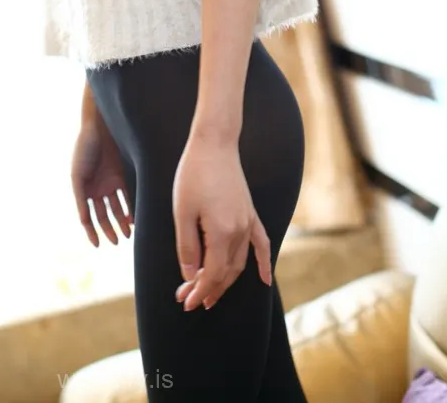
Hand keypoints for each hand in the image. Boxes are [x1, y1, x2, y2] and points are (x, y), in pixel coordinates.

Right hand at [71, 122, 132, 246]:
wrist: (100, 126)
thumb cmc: (84, 149)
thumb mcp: (77, 176)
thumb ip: (80, 198)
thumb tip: (84, 220)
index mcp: (84, 190)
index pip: (88, 217)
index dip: (92, 232)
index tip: (99, 245)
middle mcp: (97, 189)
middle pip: (104, 215)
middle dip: (110, 229)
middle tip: (117, 241)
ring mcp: (110, 182)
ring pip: (117, 208)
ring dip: (122, 221)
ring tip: (128, 233)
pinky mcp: (123, 174)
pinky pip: (129, 195)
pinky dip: (132, 207)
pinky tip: (136, 218)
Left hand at [172, 126, 271, 311]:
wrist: (214, 145)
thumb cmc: (193, 175)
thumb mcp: (182, 212)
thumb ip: (187, 247)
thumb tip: (190, 276)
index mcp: (222, 232)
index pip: (212, 274)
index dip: (198, 290)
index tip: (184, 302)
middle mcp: (240, 231)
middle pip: (226, 272)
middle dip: (207, 289)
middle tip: (188, 300)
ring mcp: (249, 223)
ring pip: (240, 263)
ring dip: (225, 282)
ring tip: (210, 296)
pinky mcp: (251, 214)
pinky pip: (261, 244)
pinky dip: (263, 264)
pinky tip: (264, 281)